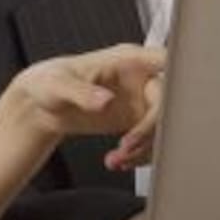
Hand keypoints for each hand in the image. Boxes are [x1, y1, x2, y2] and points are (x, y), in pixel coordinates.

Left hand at [11, 43, 163, 162]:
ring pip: (162, 127)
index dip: (178, 78)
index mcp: (127, 59)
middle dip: (149, 131)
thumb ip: (83, 93)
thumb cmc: (49, 82)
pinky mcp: (136, 121)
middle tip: (127, 146)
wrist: (41, 106)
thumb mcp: (59, 85)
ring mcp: (141, 101)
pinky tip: (119, 160)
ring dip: (144, 148)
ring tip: (118, 158)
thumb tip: (105, 100)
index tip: (173, 103)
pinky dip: (139, 155)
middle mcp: (140, 79)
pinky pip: (151, 140)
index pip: (165, 61)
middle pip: (167, 103)